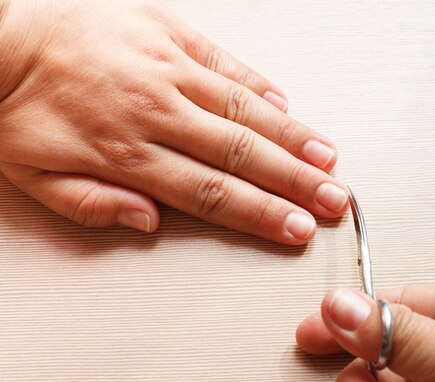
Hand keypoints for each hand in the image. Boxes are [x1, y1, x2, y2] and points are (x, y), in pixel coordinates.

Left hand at [0, 0, 346, 243]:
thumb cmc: (16, 107)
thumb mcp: (34, 176)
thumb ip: (94, 206)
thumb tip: (149, 222)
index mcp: (125, 152)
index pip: (211, 192)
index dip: (261, 214)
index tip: (296, 228)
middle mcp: (155, 110)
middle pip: (241, 154)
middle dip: (295, 182)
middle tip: (334, 199)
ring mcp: (165, 67)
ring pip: (242, 109)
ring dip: (291, 137)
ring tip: (328, 159)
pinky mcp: (167, 31)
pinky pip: (223, 60)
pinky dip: (257, 85)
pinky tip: (285, 105)